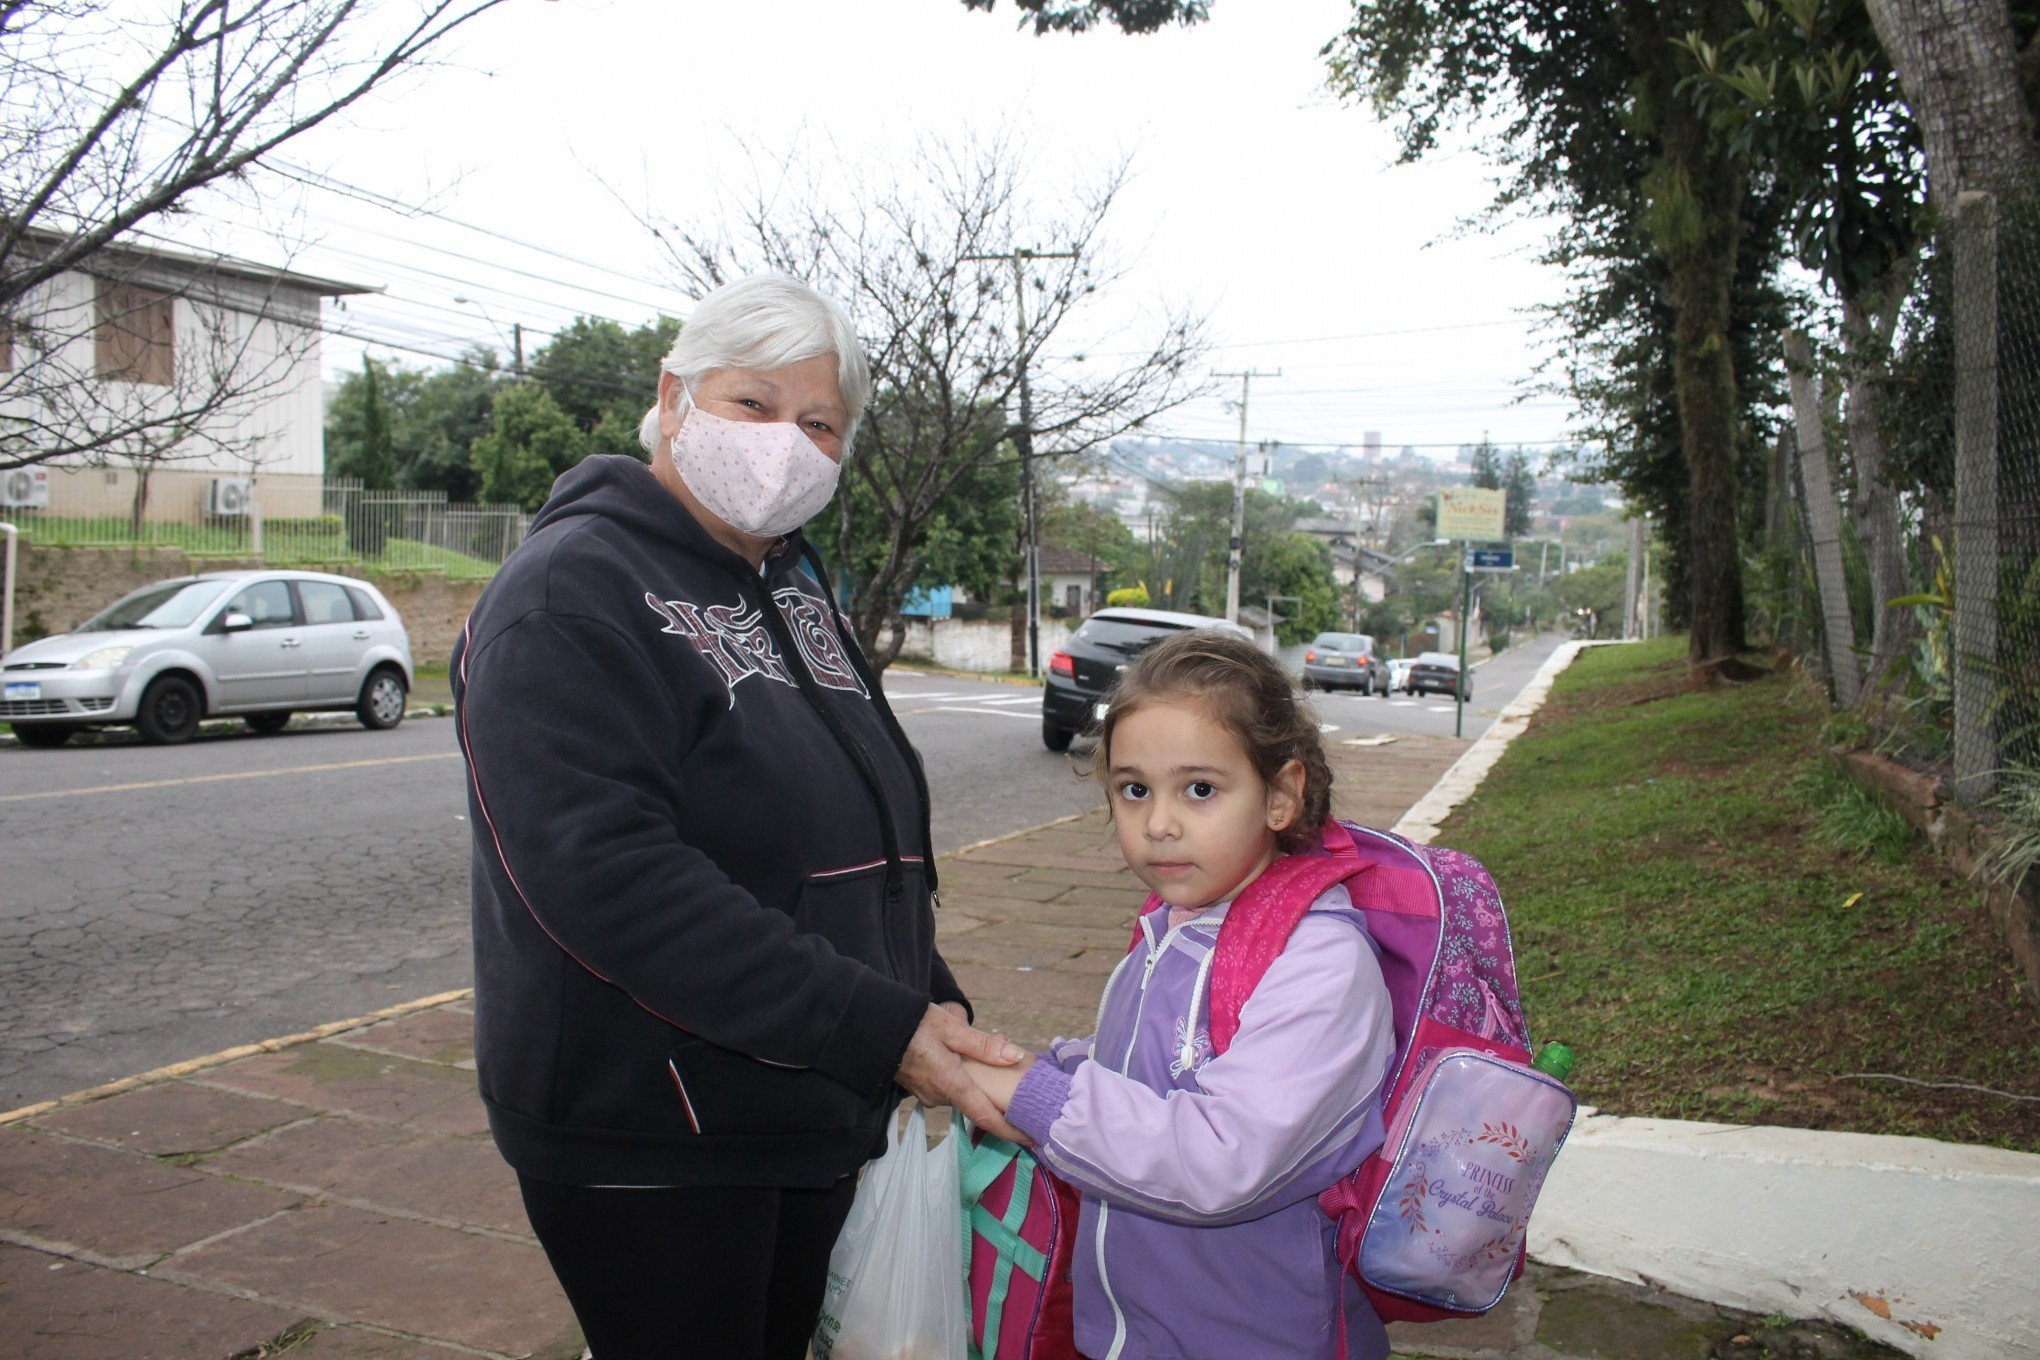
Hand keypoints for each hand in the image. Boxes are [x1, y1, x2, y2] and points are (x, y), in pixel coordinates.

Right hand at [895, 1003, 1027, 1141]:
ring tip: (1000, 1063)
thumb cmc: (911, 1023)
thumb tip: (1015, 1056)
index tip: (1031, 1138)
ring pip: (963, 1095)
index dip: (1010, 1131)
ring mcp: (927, 1094)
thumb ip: (983, 1045)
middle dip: (999, 1098)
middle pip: (977, 1105)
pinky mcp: (920, 1087)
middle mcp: (939, 1096)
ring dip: (982, 1086)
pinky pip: (949, 1089)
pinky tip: (971, 1063)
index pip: (985, 1117)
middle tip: (1023, 1085)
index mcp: (950, 1083)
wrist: (871, 1026)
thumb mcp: (949, 1027)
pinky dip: (965, 1081)